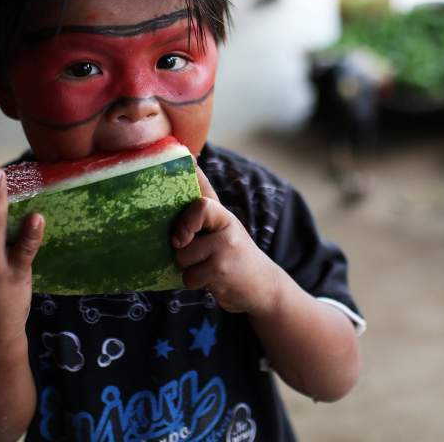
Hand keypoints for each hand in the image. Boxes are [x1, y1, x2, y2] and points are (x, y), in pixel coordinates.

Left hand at [172, 167, 281, 315]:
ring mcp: (226, 248)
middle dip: (181, 248)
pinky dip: (196, 283)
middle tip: (199, 252)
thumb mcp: (222, 223)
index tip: (180, 235)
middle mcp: (227, 226)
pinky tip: (214, 280)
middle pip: (181, 235)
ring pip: (183, 257)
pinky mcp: (222, 271)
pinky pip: (190, 277)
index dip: (185, 219)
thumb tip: (190, 157)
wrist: (263, 285)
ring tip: (209, 267)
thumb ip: (204, 197)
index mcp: (223, 214)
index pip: (201, 204)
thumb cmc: (233, 252)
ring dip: (189, 269)